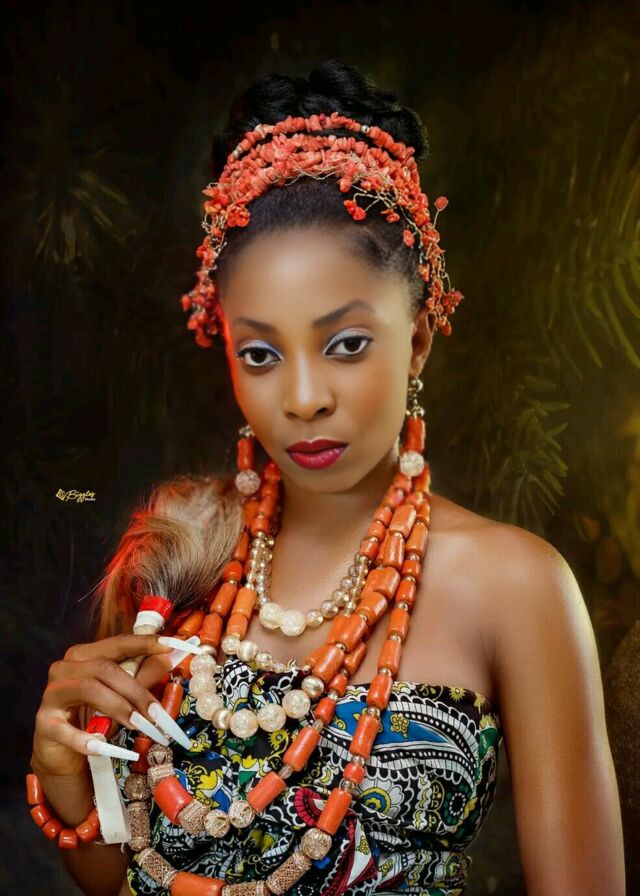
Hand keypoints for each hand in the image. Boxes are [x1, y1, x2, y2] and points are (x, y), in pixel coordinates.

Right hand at [30, 634, 176, 777]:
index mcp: (86, 655)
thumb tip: (172, 656)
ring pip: (88, 689)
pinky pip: (66, 729)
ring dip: (118, 707)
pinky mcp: (44, 722)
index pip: (118, 643)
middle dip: (136, 691)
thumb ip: (143, 674)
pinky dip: (87, 739)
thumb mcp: (122, 695)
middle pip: (105, 668)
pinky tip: (103, 746)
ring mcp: (52, 694)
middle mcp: (66, 668)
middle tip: (158, 714)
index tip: (172, 645)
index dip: (145, 643)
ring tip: (140, 725)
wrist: (60, 751)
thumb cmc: (93, 717)